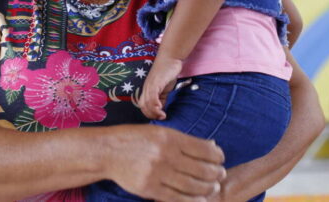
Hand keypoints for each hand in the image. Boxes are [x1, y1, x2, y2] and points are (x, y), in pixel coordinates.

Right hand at [107, 124, 226, 201]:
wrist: (108, 151)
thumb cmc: (136, 140)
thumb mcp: (160, 132)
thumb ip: (185, 140)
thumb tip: (213, 147)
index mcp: (169, 138)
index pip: (205, 150)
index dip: (218, 156)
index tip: (220, 159)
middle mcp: (165, 155)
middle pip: (203, 169)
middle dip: (216, 174)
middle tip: (220, 175)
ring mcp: (157, 174)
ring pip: (194, 186)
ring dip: (208, 188)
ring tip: (212, 187)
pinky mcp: (150, 189)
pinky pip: (178, 198)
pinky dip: (193, 200)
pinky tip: (199, 199)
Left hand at [140, 56, 183, 119]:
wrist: (170, 58)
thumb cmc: (167, 73)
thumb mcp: (164, 89)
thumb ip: (162, 98)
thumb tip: (162, 110)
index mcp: (147, 90)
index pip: (143, 106)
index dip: (149, 114)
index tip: (159, 117)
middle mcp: (146, 88)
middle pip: (143, 106)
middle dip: (151, 115)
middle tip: (161, 118)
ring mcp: (150, 85)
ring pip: (146, 103)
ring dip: (154, 112)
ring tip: (162, 115)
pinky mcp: (155, 82)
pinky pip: (152, 96)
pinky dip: (155, 104)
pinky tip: (161, 108)